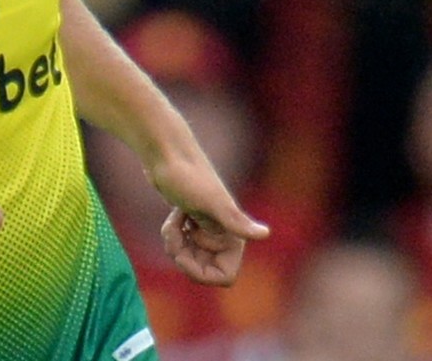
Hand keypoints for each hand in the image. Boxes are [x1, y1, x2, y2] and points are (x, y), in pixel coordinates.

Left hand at [151, 156, 269, 285]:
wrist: (166, 154)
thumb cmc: (187, 176)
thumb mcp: (211, 202)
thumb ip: (237, 221)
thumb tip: (265, 234)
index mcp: (235, 233)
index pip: (223, 277)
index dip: (199, 272)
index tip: (183, 254)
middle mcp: (225, 233)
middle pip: (201, 269)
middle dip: (182, 254)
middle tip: (176, 230)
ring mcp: (207, 229)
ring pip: (189, 258)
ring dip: (175, 242)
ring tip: (174, 220)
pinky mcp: (191, 222)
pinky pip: (180, 245)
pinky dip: (172, 234)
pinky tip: (174, 216)